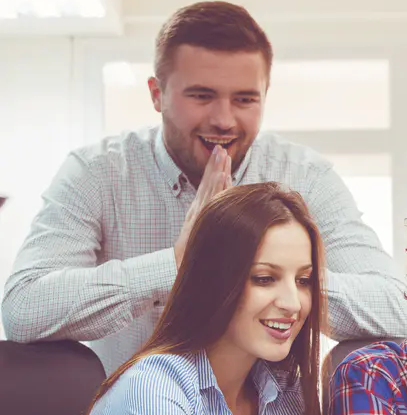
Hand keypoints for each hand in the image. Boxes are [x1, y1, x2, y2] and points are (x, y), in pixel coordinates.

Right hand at [173, 145, 231, 266]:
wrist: (176, 266)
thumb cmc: (193, 254)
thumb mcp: (201, 235)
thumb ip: (209, 223)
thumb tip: (220, 217)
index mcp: (198, 211)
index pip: (207, 187)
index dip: (213, 171)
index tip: (220, 157)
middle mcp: (198, 209)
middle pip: (208, 183)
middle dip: (215, 165)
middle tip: (221, 148)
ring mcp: (199, 213)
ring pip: (210, 188)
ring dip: (216, 169)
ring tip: (222, 154)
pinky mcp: (201, 218)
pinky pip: (210, 199)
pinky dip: (216, 186)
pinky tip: (222, 174)